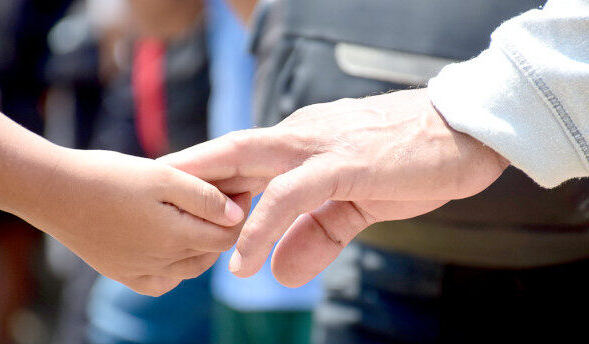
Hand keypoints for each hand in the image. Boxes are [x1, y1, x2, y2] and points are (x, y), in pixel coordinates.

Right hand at [23, 149, 248, 296]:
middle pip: (209, 252)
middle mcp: (161, 262)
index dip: (240, 214)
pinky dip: (174, 269)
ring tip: (202, 220)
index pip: (227, 236)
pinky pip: (160, 282)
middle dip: (223, 228)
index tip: (241, 191)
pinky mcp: (120, 273)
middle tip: (225, 201)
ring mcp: (139, 271)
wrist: (54, 190)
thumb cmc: (110, 176)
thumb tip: (235, 215)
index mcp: (176, 237)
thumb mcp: (164, 176)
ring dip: (202, 247)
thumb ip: (204, 197)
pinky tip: (174, 249)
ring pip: (188, 268)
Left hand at [160, 88, 508, 286]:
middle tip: (145, 191)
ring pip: (247, 164)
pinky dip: (262, 225)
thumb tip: (275, 272)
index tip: (173, 194)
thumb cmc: (409, 162)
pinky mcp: (343, 163)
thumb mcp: (354, 208)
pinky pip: (290, 195)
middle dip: (186, 171)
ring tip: (174, 227)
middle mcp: (301, 136)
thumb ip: (314, 237)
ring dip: (209, 196)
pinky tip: (243, 258)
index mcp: (302, 142)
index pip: (242, 156)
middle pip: (228, 150)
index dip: (206, 174)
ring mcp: (320, 146)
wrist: (465, 134)